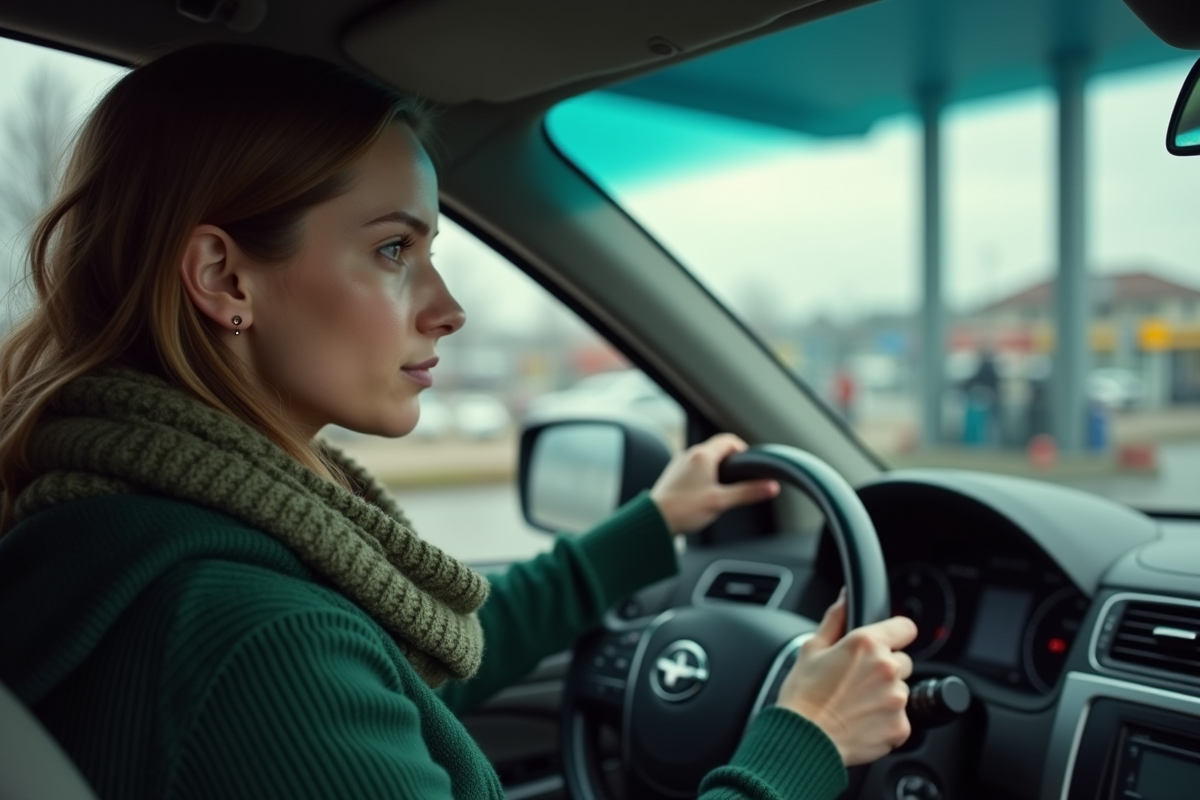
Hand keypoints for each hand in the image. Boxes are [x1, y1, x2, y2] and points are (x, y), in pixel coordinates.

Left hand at [649, 434, 778, 534]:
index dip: (743, 450)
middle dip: (732, 460)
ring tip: (725, 487)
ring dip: (717, 467)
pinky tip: (706, 493)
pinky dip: (705, 474)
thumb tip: (771, 486)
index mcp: (703, 455)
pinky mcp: (673, 475)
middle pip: (717, 448)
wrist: (654, 521)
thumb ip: (747, 492)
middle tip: (741, 478)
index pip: (729, 440)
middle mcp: (690, 454)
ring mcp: (679, 464)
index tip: (750, 465)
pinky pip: (694, 467)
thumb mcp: (721, 501)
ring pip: (705, 458)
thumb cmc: (684, 509)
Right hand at [776, 590, 916, 765]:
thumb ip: (835, 619)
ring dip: (885, 696)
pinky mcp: (900, 727)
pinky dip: (885, 722)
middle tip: (857, 681)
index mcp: (867, 644)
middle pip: (902, 661)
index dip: (895, 634)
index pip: (905, 627)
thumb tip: (844, 597)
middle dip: (884, 669)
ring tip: (855, 704)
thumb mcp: (811, 649)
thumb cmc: (803, 696)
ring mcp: (896, 699)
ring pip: (900, 691)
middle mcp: (887, 668)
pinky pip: (900, 719)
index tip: (887, 643)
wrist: (804, 741)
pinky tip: (861, 722)